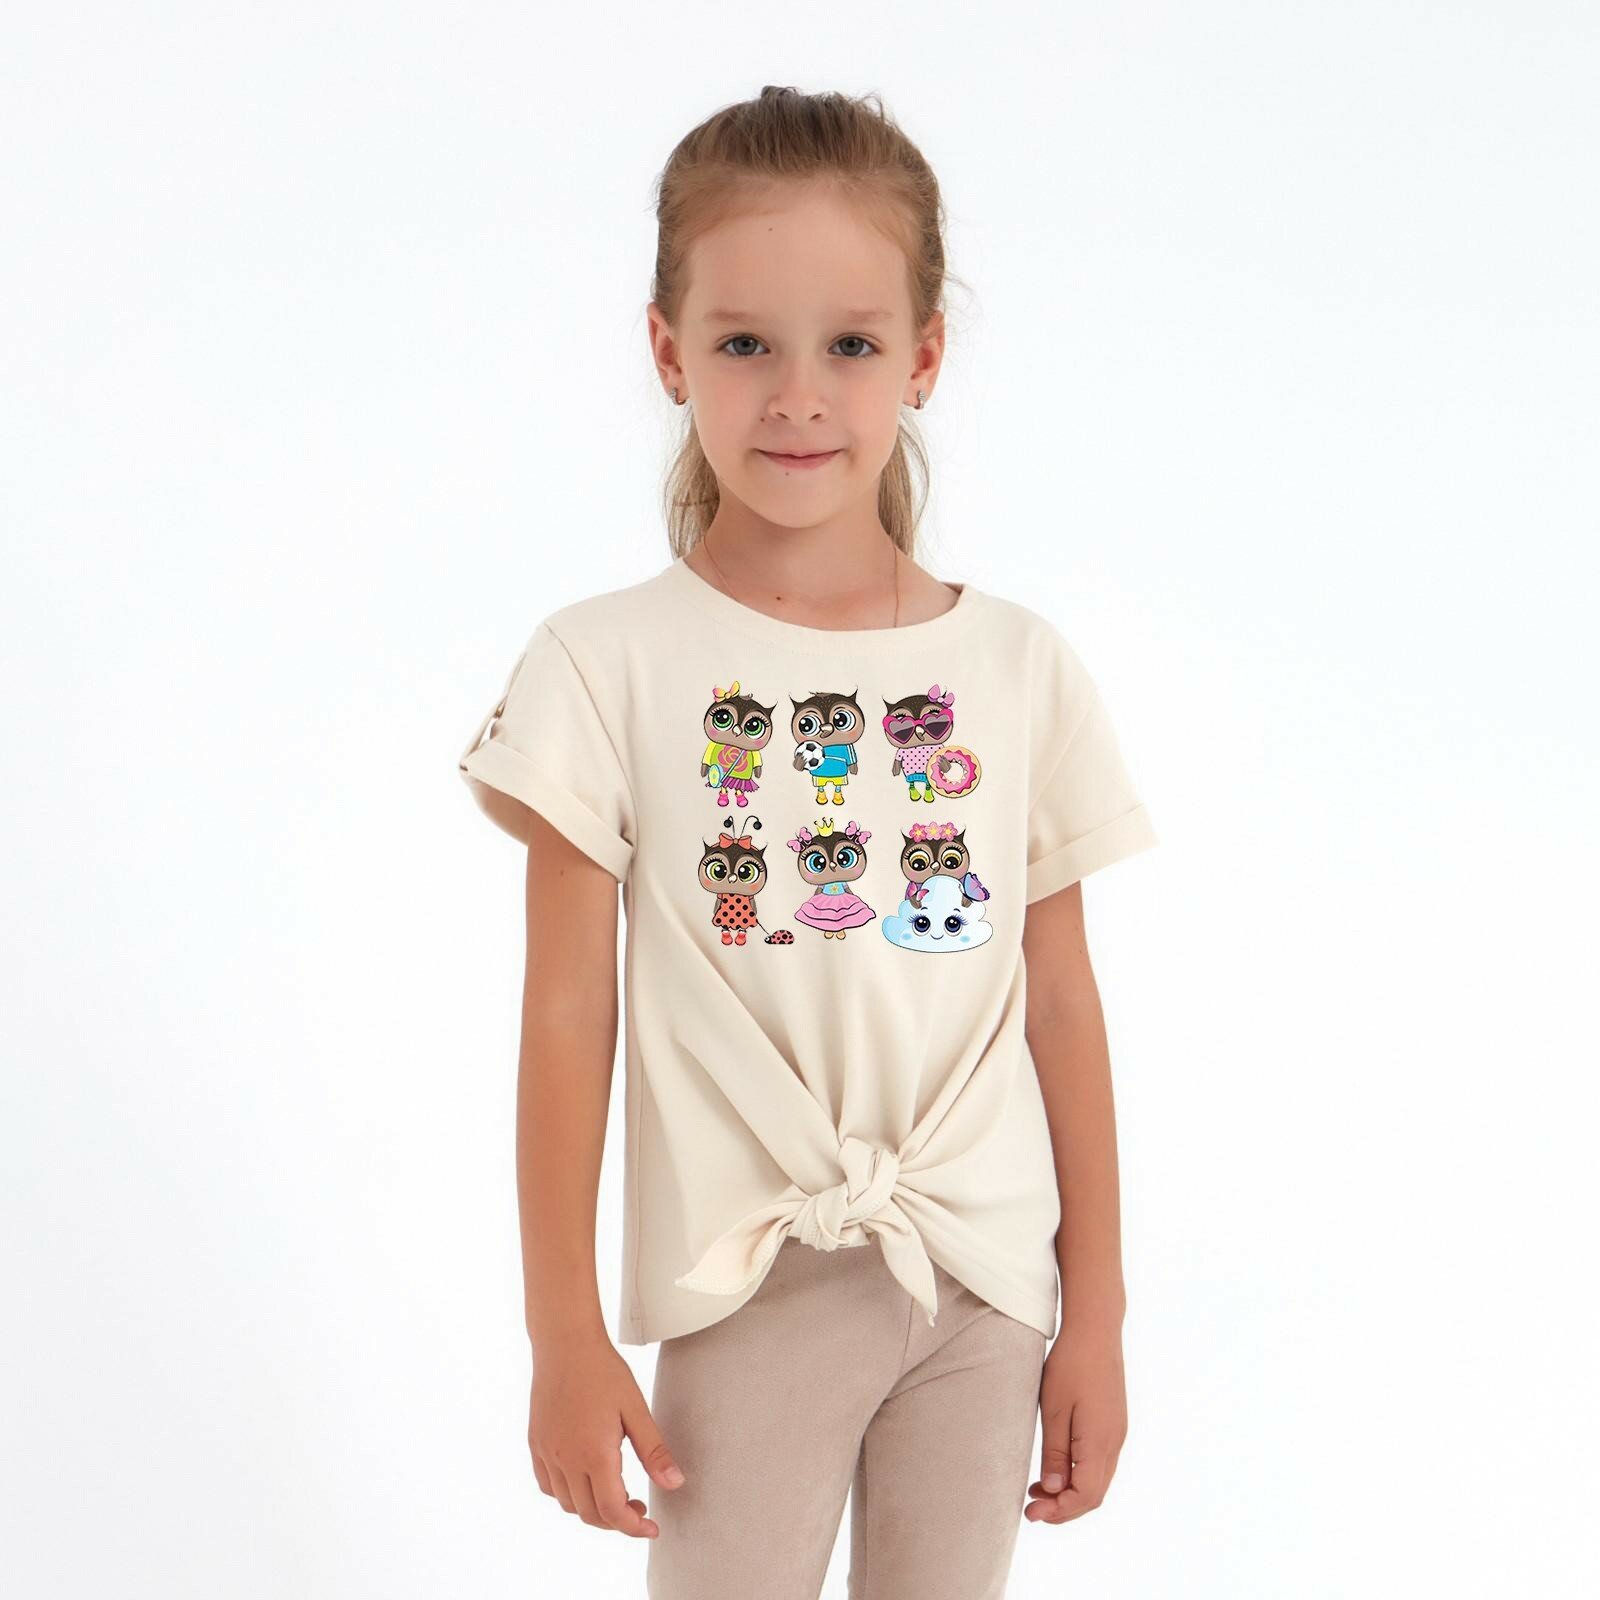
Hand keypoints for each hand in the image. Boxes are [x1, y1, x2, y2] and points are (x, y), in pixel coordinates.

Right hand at [528, 1336, 685, 1538]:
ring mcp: (547, 1453)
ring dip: (592, 1509)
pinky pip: (548, 1486)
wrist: (565, 1343)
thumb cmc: (603, 1371)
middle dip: (617, 1521)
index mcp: (594, 1454)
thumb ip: (655, 1451)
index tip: (652, 1527)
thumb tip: (674, 1484)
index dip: (634, 1527)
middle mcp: (566, 1460)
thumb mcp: (636, 1409)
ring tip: (616, 1492)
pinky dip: (567, 1494)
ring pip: (568, 1504)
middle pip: (590, 1514)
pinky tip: (584, 1479)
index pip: (613, 1511)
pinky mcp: (536, 1444)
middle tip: (639, 1507)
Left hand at [1025, 1320, 1126, 1523]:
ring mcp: (1117, 1434)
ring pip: (1098, 1481)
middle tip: (1032, 1508)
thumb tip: (1054, 1492)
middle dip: (1063, 1508)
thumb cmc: (1070, 1365)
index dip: (1059, 1512)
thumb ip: (1055, 1453)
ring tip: (1038, 1491)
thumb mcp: (1054, 1410)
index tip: (1031, 1514)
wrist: (1095, 1330)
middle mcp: (1115, 1444)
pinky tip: (1057, 1468)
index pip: (1085, 1496)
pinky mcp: (1114, 1424)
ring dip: (1070, 1493)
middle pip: (1094, 1495)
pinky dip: (1079, 1475)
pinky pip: (1100, 1463)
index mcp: (1100, 1443)